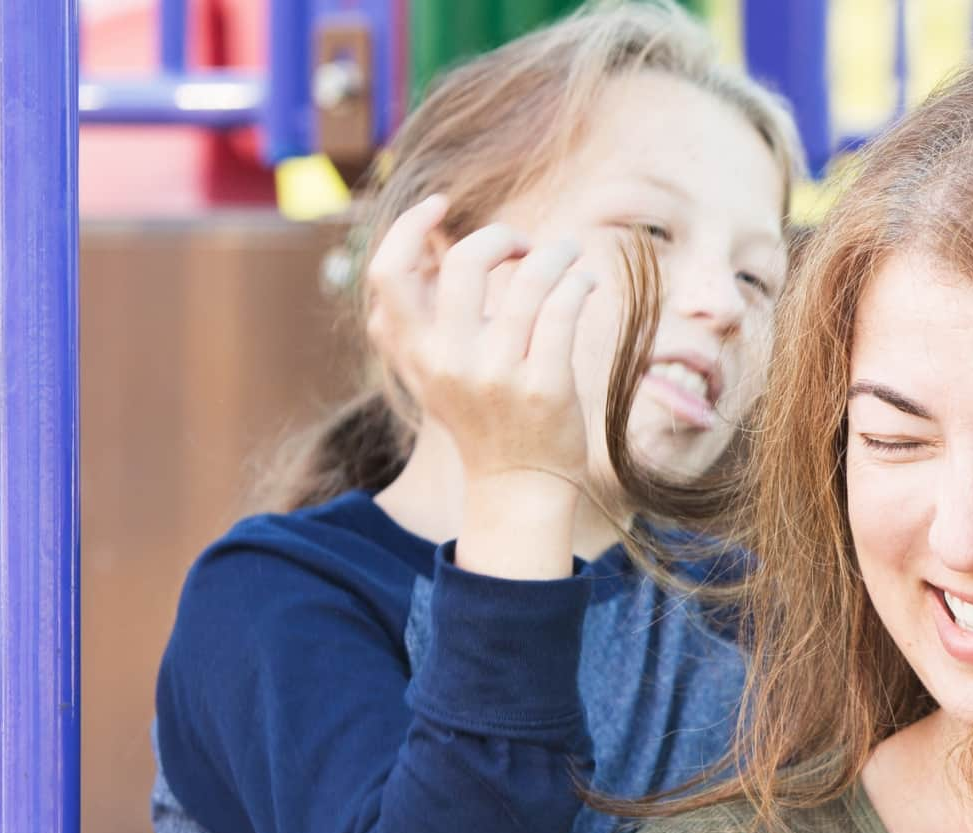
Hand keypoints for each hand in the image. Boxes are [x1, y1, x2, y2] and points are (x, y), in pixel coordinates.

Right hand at [366, 196, 596, 577]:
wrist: (517, 486)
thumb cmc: (480, 415)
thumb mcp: (431, 371)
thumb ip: (419, 318)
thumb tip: (424, 244)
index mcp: (415, 352)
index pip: (387, 274)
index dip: (408, 228)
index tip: (439, 206)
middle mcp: (449, 362)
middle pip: (463, 263)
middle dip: (499, 236)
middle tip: (524, 244)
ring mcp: (497, 376)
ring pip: (528, 281)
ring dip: (555, 254)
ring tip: (569, 254)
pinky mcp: (545, 388)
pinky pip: (563, 309)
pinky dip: (578, 283)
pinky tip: (586, 282)